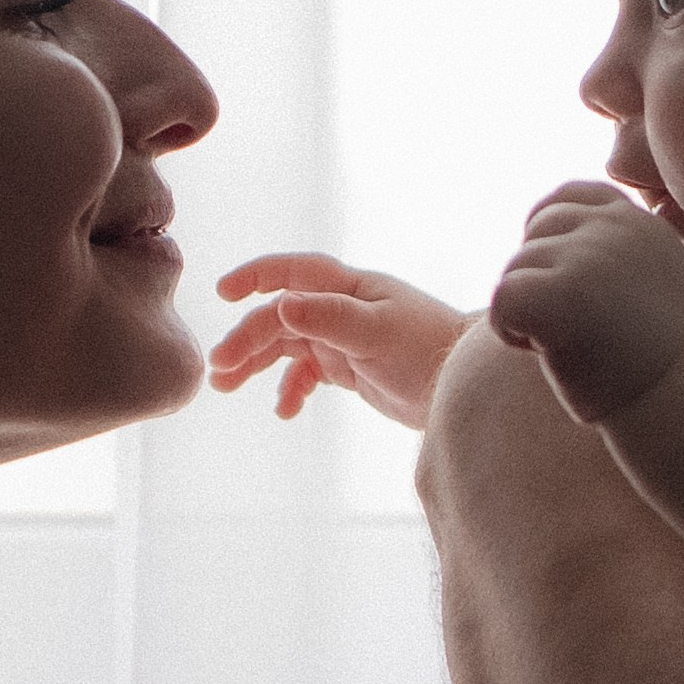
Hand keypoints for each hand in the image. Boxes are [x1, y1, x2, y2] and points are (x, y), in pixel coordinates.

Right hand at [210, 255, 472, 428]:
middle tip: (219, 369)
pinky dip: (292, 388)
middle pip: (280, 317)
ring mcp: (343, 338)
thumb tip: (280, 304)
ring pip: (287, 346)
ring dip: (256, 363)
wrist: (464, 384)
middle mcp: (341, 308)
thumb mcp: (376, 332)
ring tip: (227, 386)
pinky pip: (308, 374)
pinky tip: (285, 411)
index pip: (292, 273)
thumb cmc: (427, 349)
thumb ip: (328, 317)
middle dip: (247, 339)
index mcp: (348, 288)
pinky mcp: (350, 368)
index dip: (255, 277)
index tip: (222, 293)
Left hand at [490, 182, 683, 425]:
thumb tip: (545, 221)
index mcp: (641, 223)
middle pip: (537, 231)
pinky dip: (510, 332)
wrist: (683, 406)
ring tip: (573, 346)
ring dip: (529, 313)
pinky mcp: (560, 292)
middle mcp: (617, 228)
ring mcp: (589, 257)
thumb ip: (615, 249)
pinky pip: (502, 298)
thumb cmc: (660, 361)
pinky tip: (546, 355)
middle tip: (576, 327)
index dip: (550, 234)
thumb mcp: (653, 283)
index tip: (561, 280)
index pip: (570, 195)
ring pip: (516, 268)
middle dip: (540, 277)